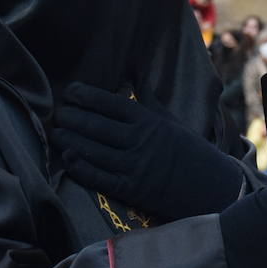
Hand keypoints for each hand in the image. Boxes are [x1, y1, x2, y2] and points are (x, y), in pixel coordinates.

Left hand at [52, 82, 243, 221]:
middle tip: (57, 112)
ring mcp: (134, 166)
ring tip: (55, 132)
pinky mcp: (130, 189)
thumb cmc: (191, 150)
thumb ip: (150, 101)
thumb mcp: (173, 121)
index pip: (111, 104)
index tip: (71, 91)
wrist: (211, 186)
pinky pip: (98, 177)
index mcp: (149, 121)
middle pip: (96, 126)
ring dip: (70, 140)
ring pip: (92, 150)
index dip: (87, 96)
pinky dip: (80, 167)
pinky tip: (68, 158)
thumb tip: (136, 78)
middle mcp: (139, 141)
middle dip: (73, 117)